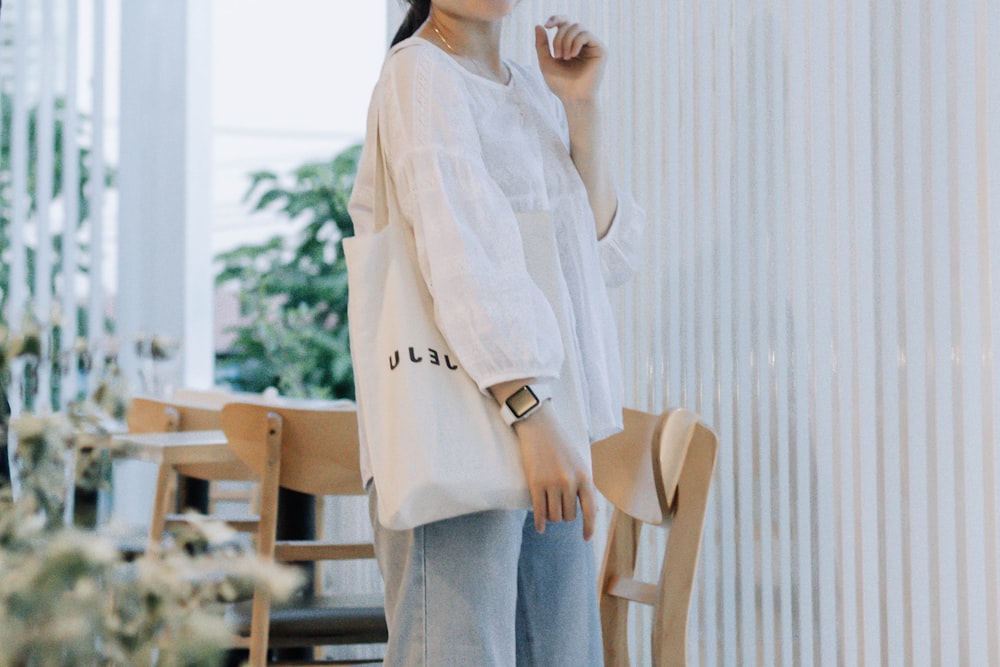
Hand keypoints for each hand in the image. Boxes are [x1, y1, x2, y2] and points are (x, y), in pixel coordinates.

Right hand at [514, 401, 596, 539]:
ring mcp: (552, 483)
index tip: (586, 538)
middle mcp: (570, 482)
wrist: (540, 427)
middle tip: (558, 506)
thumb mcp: (580, 464)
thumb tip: (594, 511)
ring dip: (552, 516)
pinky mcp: (535, 483)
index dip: (589, 527)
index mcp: (584, 477)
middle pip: (569, 516)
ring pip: (554, 515)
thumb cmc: (561, 445)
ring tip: (548, 508)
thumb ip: (586, 487)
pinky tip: (540, 528)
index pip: (590, 510)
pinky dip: (540, 522)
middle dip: (564, 515)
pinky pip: (539, 511)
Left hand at [534, 16, 606, 104]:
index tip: (546, 25)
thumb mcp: (546, 62)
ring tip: (564, 57)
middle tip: (557, 56)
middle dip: (559, 38)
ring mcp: (593, 46)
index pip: (565, 23)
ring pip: (577, 27)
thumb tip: (538, 25)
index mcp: (571, 45)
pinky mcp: (601, 50)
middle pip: (569, 25)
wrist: (574, 98)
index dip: (556, 19)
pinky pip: (586, 34)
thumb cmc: (561, 84)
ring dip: (566, 40)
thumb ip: (541, 45)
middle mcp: (583, 44)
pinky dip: (575, 42)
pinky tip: (572, 55)